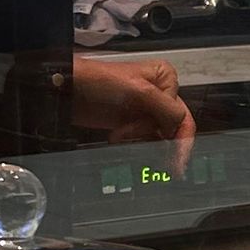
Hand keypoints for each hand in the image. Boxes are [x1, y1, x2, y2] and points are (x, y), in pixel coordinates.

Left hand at [70, 53, 195, 173]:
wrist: (68, 91)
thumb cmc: (99, 82)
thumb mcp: (139, 91)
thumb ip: (167, 109)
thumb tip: (180, 128)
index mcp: (166, 79)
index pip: (180, 114)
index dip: (169, 132)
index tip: (162, 149)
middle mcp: (160, 93)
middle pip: (174, 126)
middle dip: (165, 144)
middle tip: (171, 169)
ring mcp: (146, 109)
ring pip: (161, 135)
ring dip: (147, 145)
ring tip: (128, 143)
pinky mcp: (133, 122)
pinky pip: (146, 139)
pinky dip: (140, 146)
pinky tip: (126, 144)